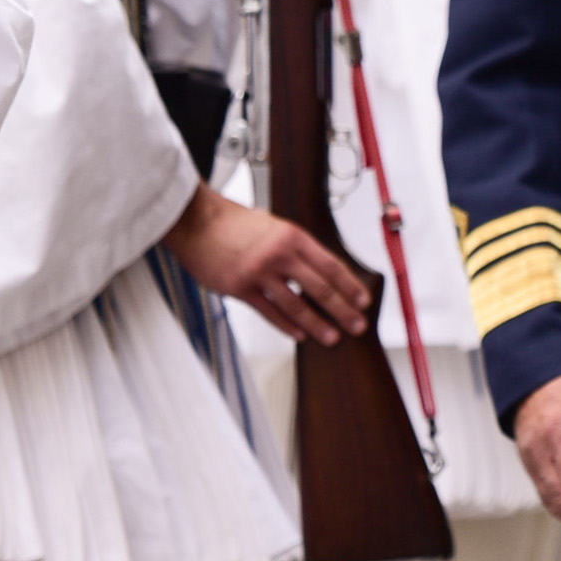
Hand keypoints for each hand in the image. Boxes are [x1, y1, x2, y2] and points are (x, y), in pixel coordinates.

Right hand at [163, 181, 369, 342]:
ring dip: (317, 324)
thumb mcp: (273, 226)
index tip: (364, 300)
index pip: (330, 264)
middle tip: (358, 326)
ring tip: (333, 337)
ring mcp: (259, 273)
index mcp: (293, 236)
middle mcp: (279, 255)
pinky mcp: (240, 288)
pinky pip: (269, 312)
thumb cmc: (234, 222)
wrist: (197, 223)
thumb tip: (319, 270)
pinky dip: (287, 326)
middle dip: (342, 309)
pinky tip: (301, 335)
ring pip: (296, 304)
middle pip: (319, 287)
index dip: (350, 285)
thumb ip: (295, 247)